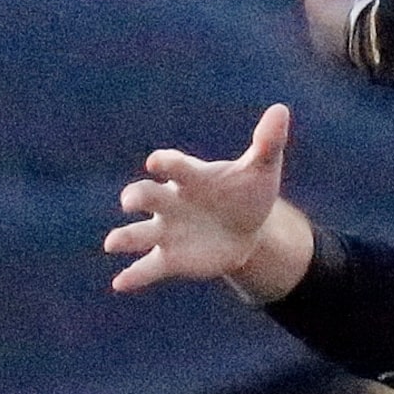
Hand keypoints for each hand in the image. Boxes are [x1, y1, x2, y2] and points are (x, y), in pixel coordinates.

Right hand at [107, 104, 296, 294]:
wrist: (248, 229)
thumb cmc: (247, 192)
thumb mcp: (262, 169)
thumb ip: (268, 142)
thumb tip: (281, 110)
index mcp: (190, 176)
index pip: (173, 166)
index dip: (166, 163)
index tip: (159, 163)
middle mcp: (170, 202)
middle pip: (145, 195)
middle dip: (136, 197)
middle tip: (131, 201)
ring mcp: (167, 231)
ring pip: (139, 233)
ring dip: (125, 238)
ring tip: (113, 244)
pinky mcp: (171, 258)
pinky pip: (148, 268)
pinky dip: (133, 276)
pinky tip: (120, 283)